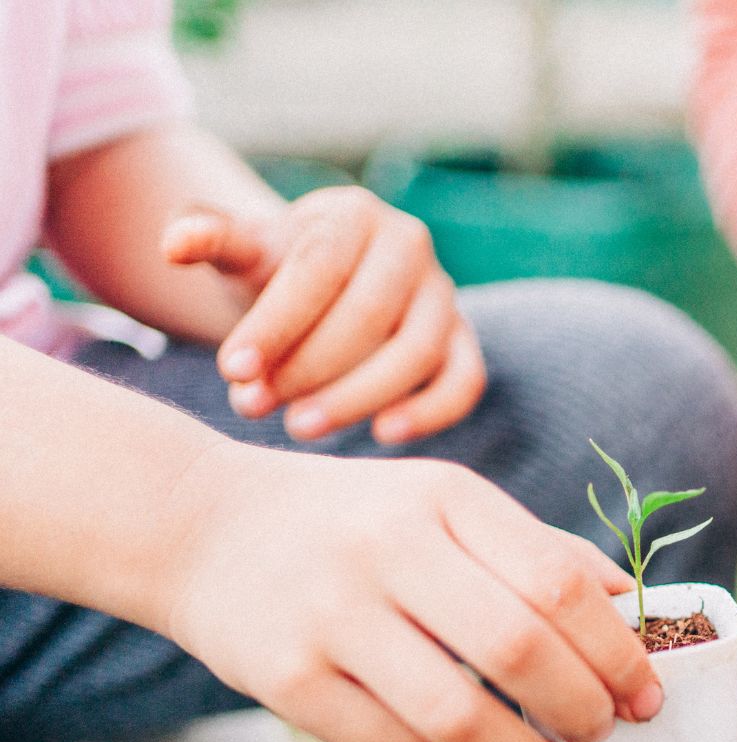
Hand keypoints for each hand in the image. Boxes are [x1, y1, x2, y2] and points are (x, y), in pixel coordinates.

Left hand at [161, 186, 483, 444]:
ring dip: (357, 398)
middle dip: (307, 368)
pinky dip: (430, 411)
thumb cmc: (275, 270)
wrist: (320, 288)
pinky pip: (463, 382)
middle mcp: (412, 247)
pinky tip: (382, 434)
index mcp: (356, 214)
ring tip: (299, 427)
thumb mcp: (240, 250)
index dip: (277, 323)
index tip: (233, 370)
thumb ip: (208, 240)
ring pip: (415, 353)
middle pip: (368, 315)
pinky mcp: (463, 343)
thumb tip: (175, 244)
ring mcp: (444, 297)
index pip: (320, 269)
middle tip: (253, 406)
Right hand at [161, 443, 662, 741]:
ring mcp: (331, 614)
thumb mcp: (444, 503)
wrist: (201, 526)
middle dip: (583, 708)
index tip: (646, 693)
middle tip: (605, 731)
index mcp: (445, 497)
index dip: (617, 650)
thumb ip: (535, 549)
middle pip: (521, 650)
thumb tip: (631, 605)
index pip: (559, 582)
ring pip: (458, 717)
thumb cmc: (358, 522)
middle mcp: (389, 548)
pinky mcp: (285, 678)